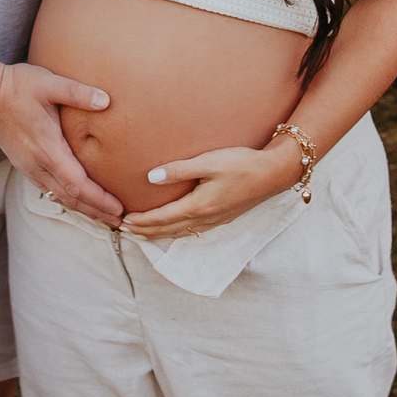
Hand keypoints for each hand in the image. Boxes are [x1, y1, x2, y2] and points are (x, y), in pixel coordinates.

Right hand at [0, 62, 123, 225]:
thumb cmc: (17, 86)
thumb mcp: (50, 83)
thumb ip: (78, 93)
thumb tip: (106, 100)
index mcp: (47, 150)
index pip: (78, 185)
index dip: (100, 200)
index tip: (119, 209)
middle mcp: (37, 165)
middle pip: (71, 198)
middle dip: (96, 211)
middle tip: (120, 221)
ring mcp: (28, 167)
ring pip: (59, 197)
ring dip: (83, 208)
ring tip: (103, 214)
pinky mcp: (23, 164)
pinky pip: (48, 189)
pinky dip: (67, 198)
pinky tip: (77, 198)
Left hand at [120, 135, 303, 237]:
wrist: (272, 174)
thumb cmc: (241, 163)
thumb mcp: (209, 162)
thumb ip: (179, 170)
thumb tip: (150, 178)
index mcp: (199, 206)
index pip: (163, 218)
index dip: (142, 222)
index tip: (123, 222)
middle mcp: (205, 218)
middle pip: (168, 230)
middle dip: (145, 232)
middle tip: (123, 232)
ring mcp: (215, 221)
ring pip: (179, 233)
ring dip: (158, 234)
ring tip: (142, 234)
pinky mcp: (222, 217)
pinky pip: (192, 231)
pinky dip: (175, 232)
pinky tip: (173, 229)